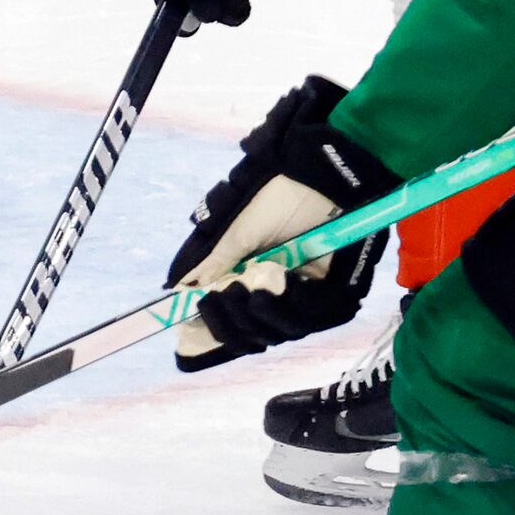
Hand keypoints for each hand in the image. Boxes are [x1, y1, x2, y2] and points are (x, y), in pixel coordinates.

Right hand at [167, 77, 398, 370]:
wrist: (324, 180)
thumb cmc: (279, 198)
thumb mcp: (239, 229)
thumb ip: (215, 262)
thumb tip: (180, 288)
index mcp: (252, 279)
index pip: (232, 321)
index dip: (213, 329)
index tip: (189, 332)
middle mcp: (277, 295)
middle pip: (251, 334)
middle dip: (231, 321)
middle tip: (221, 296)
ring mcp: (305, 298)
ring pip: (278, 330)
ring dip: (260, 313)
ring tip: (252, 289)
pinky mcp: (334, 297)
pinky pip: (309, 318)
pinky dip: (291, 304)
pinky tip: (281, 283)